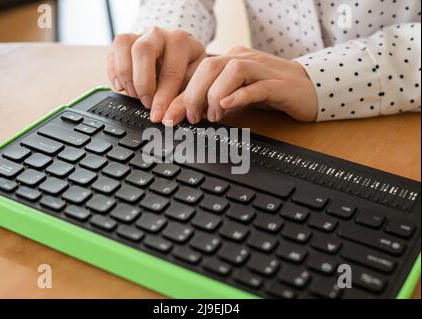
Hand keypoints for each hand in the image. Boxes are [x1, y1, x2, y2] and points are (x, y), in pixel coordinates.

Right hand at [107, 27, 206, 122]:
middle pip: (143, 50)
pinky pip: (112, 53)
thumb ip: (183, 101)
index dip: (163, 98)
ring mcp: (138, 35)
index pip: (170, 71)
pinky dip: (113, 72)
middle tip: (146, 103)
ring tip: (133, 94)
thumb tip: (170, 118)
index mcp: (180, 43)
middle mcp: (158, 35)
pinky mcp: (124, 44)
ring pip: (123, 44)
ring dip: (125, 74)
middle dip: (142, 82)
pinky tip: (120, 87)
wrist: (180, 50)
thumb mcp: (193, 82)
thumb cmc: (187, 66)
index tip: (158, 116)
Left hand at [162, 46, 317, 124]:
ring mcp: (263, 70)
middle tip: (191, 118)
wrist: (309, 88)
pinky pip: (258, 86)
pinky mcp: (280, 85)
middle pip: (210, 67)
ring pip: (233, 71)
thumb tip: (187, 114)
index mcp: (230, 61)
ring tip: (213, 116)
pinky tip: (228, 107)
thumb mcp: (236, 96)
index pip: (198, 72)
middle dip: (193, 94)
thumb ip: (215, 101)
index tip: (169, 116)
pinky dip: (240, 96)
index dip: (179, 94)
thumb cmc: (269, 92)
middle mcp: (244, 60)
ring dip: (215, 95)